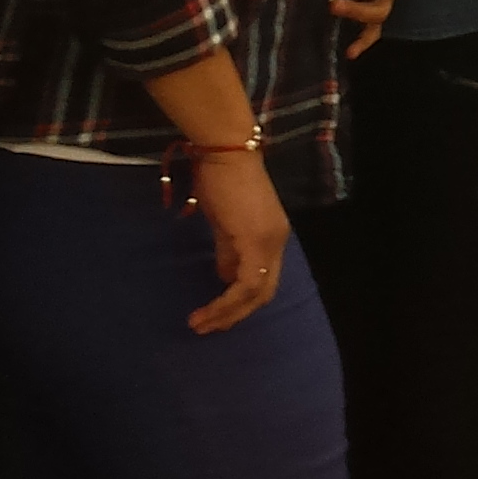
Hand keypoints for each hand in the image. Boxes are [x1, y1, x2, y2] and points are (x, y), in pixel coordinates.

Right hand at [184, 151, 292, 333]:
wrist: (225, 151)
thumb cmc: (222, 178)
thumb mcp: (226, 220)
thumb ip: (228, 248)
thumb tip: (224, 276)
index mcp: (273, 236)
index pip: (265, 279)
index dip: (243, 301)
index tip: (216, 313)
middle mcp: (277, 242)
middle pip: (264, 293)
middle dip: (235, 315)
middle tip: (208, 327)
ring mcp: (269, 242)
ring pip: (255, 293)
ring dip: (227, 313)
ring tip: (200, 324)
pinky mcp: (254, 240)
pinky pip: (245, 284)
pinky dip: (227, 301)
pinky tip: (207, 310)